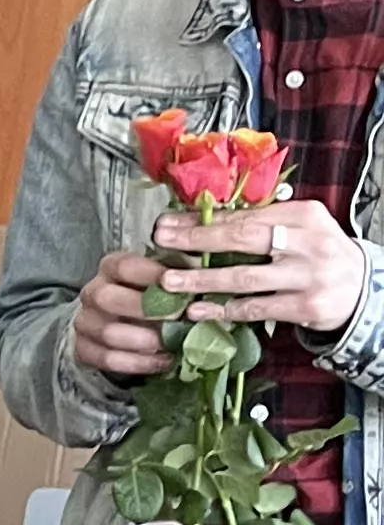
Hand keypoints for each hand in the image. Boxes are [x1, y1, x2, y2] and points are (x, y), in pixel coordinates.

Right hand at [72, 248, 174, 381]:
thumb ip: (178, 273)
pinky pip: (108, 359)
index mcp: (110, 268)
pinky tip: (164, 361)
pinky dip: (139, 363)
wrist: (116, 323)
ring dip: (144, 341)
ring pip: (108, 333)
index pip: (123, 266)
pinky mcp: (84, 349)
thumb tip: (204, 271)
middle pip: (107, 298)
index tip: (178, 284)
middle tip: (178, 317)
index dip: (151, 274)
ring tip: (172, 344)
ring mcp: (85, 323)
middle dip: (145, 309)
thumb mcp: (161, 278)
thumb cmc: (148, 295)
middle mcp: (92, 293)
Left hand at [155, 197, 370, 337]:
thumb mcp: (299, 229)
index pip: (246, 216)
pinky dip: (223, 309)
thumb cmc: (320, 254)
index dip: (204, 220)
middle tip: (162, 242)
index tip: (169, 223)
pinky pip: (255, 308)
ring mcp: (308, 276)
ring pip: (244, 278)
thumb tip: (199, 221)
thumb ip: (259, 224)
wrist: (363, 289)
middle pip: (243, 239)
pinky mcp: (306, 307)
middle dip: (197, 240)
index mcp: (305, 215)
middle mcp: (309, 243)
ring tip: (170, 282)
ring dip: (202, 279)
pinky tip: (198, 310)